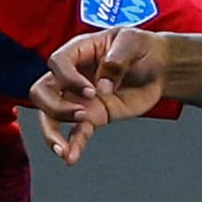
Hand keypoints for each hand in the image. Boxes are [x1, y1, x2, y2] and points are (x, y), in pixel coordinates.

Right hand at [31, 27, 171, 163]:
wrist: (158, 67)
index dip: (68, 78)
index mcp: (77, 52)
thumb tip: (103, 87)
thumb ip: (117, 61)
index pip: (57, 63)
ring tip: (63, 150)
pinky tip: (70, 158)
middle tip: (82, 114)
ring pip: (50, 116)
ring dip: (52, 134)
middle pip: (42, 92)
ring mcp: (79, 98)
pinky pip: (76, 133)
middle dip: (55, 107)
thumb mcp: (133, 42)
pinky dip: (72, 146)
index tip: (91, 90)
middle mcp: (71, 77)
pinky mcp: (92, 116)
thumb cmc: (141, 48)